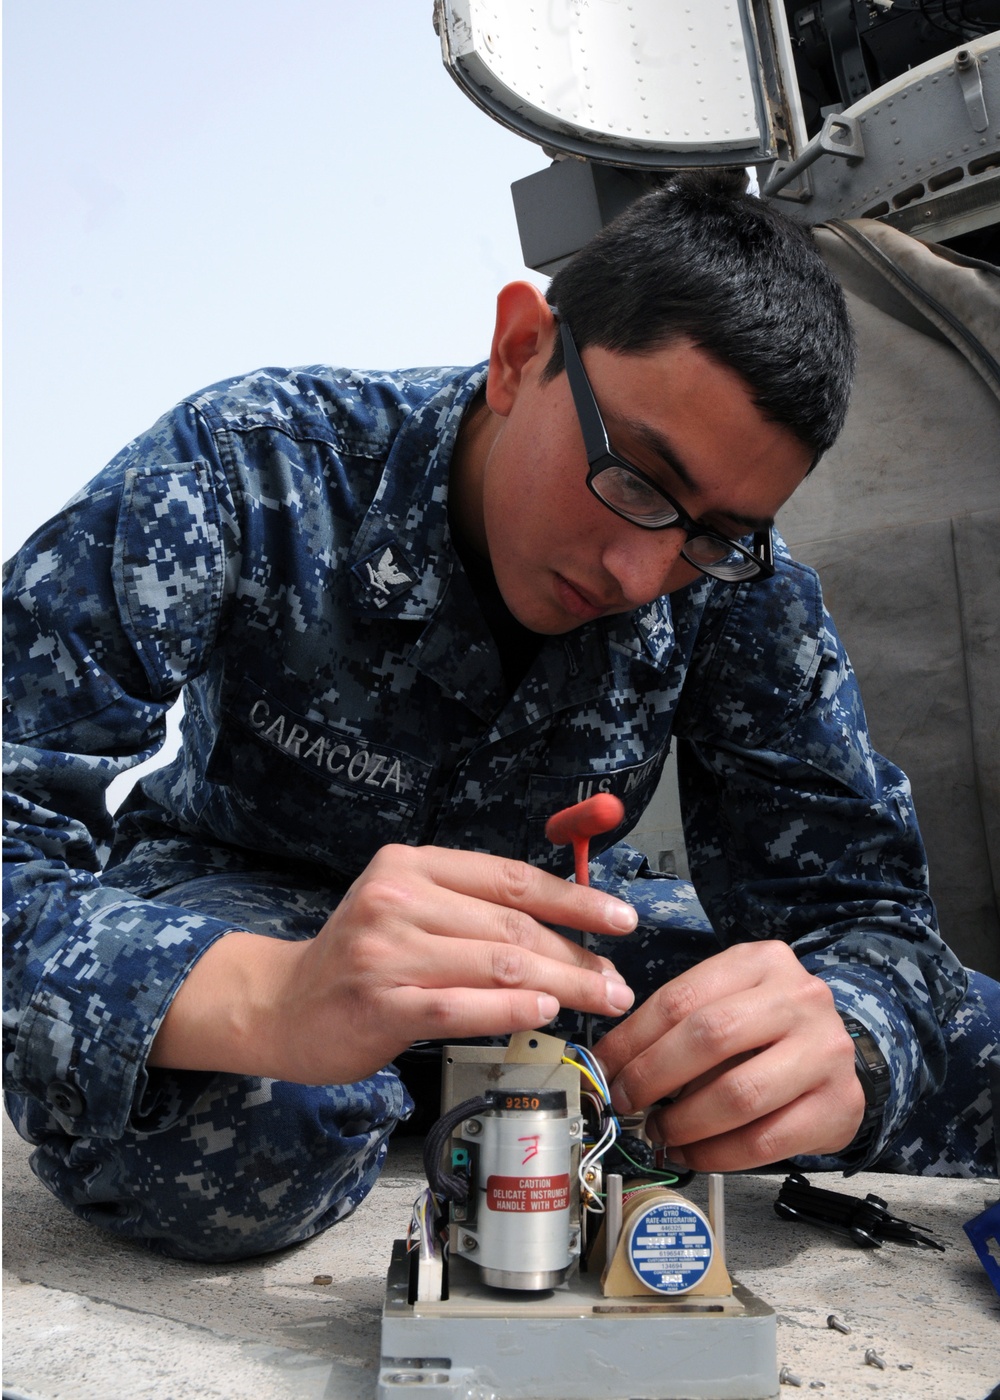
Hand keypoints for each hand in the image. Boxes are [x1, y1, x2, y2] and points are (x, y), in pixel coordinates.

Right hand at [150, 843, 636, 1084]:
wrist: (281, 1005)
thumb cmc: (360, 959)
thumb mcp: (407, 908)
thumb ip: (471, 908)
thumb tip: (565, 928)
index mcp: (410, 864)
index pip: (510, 876)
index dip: (574, 897)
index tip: (621, 917)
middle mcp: (398, 898)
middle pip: (512, 923)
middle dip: (577, 952)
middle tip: (617, 978)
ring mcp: (388, 951)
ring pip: (497, 963)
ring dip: (561, 984)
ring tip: (601, 998)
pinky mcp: (383, 1003)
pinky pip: (463, 1006)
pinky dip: (512, 1009)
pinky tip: (546, 1013)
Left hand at [593, 941, 864, 1171]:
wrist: (843, 1055)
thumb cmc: (767, 1029)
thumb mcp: (728, 1001)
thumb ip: (678, 1022)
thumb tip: (611, 1064)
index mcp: (761, 962)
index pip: (682, 998)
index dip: (632, 1039)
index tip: (602, 1067)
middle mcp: (800, 998)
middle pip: (710, 1037)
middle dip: (653, 1076)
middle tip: (624, 1102)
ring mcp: (826, 1050)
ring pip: (738, 1094)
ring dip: (683, 1122)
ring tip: (657, 1132)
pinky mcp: (838, 1104)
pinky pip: (764, 1141)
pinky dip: (716, 1155)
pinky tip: (691, 1153)